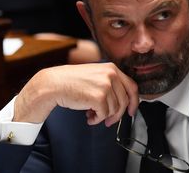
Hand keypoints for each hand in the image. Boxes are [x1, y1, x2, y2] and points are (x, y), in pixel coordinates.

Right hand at [13, 63, 138, 126]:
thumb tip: (123, 102)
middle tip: (108, 121)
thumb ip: (110, 84)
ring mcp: (106, 86)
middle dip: (117, 115)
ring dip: (103, 117)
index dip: (134, 101)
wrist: (54, 84)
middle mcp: (111, 75)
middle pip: (124, 101)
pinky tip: (88, 117)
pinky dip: (96, 119)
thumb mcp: (95, 75)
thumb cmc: (71, 81)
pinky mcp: (99, 98)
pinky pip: (104, 115)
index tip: (131, 111)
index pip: (132, 86)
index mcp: (112, 68)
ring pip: (114, 110)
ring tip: (92, 114)